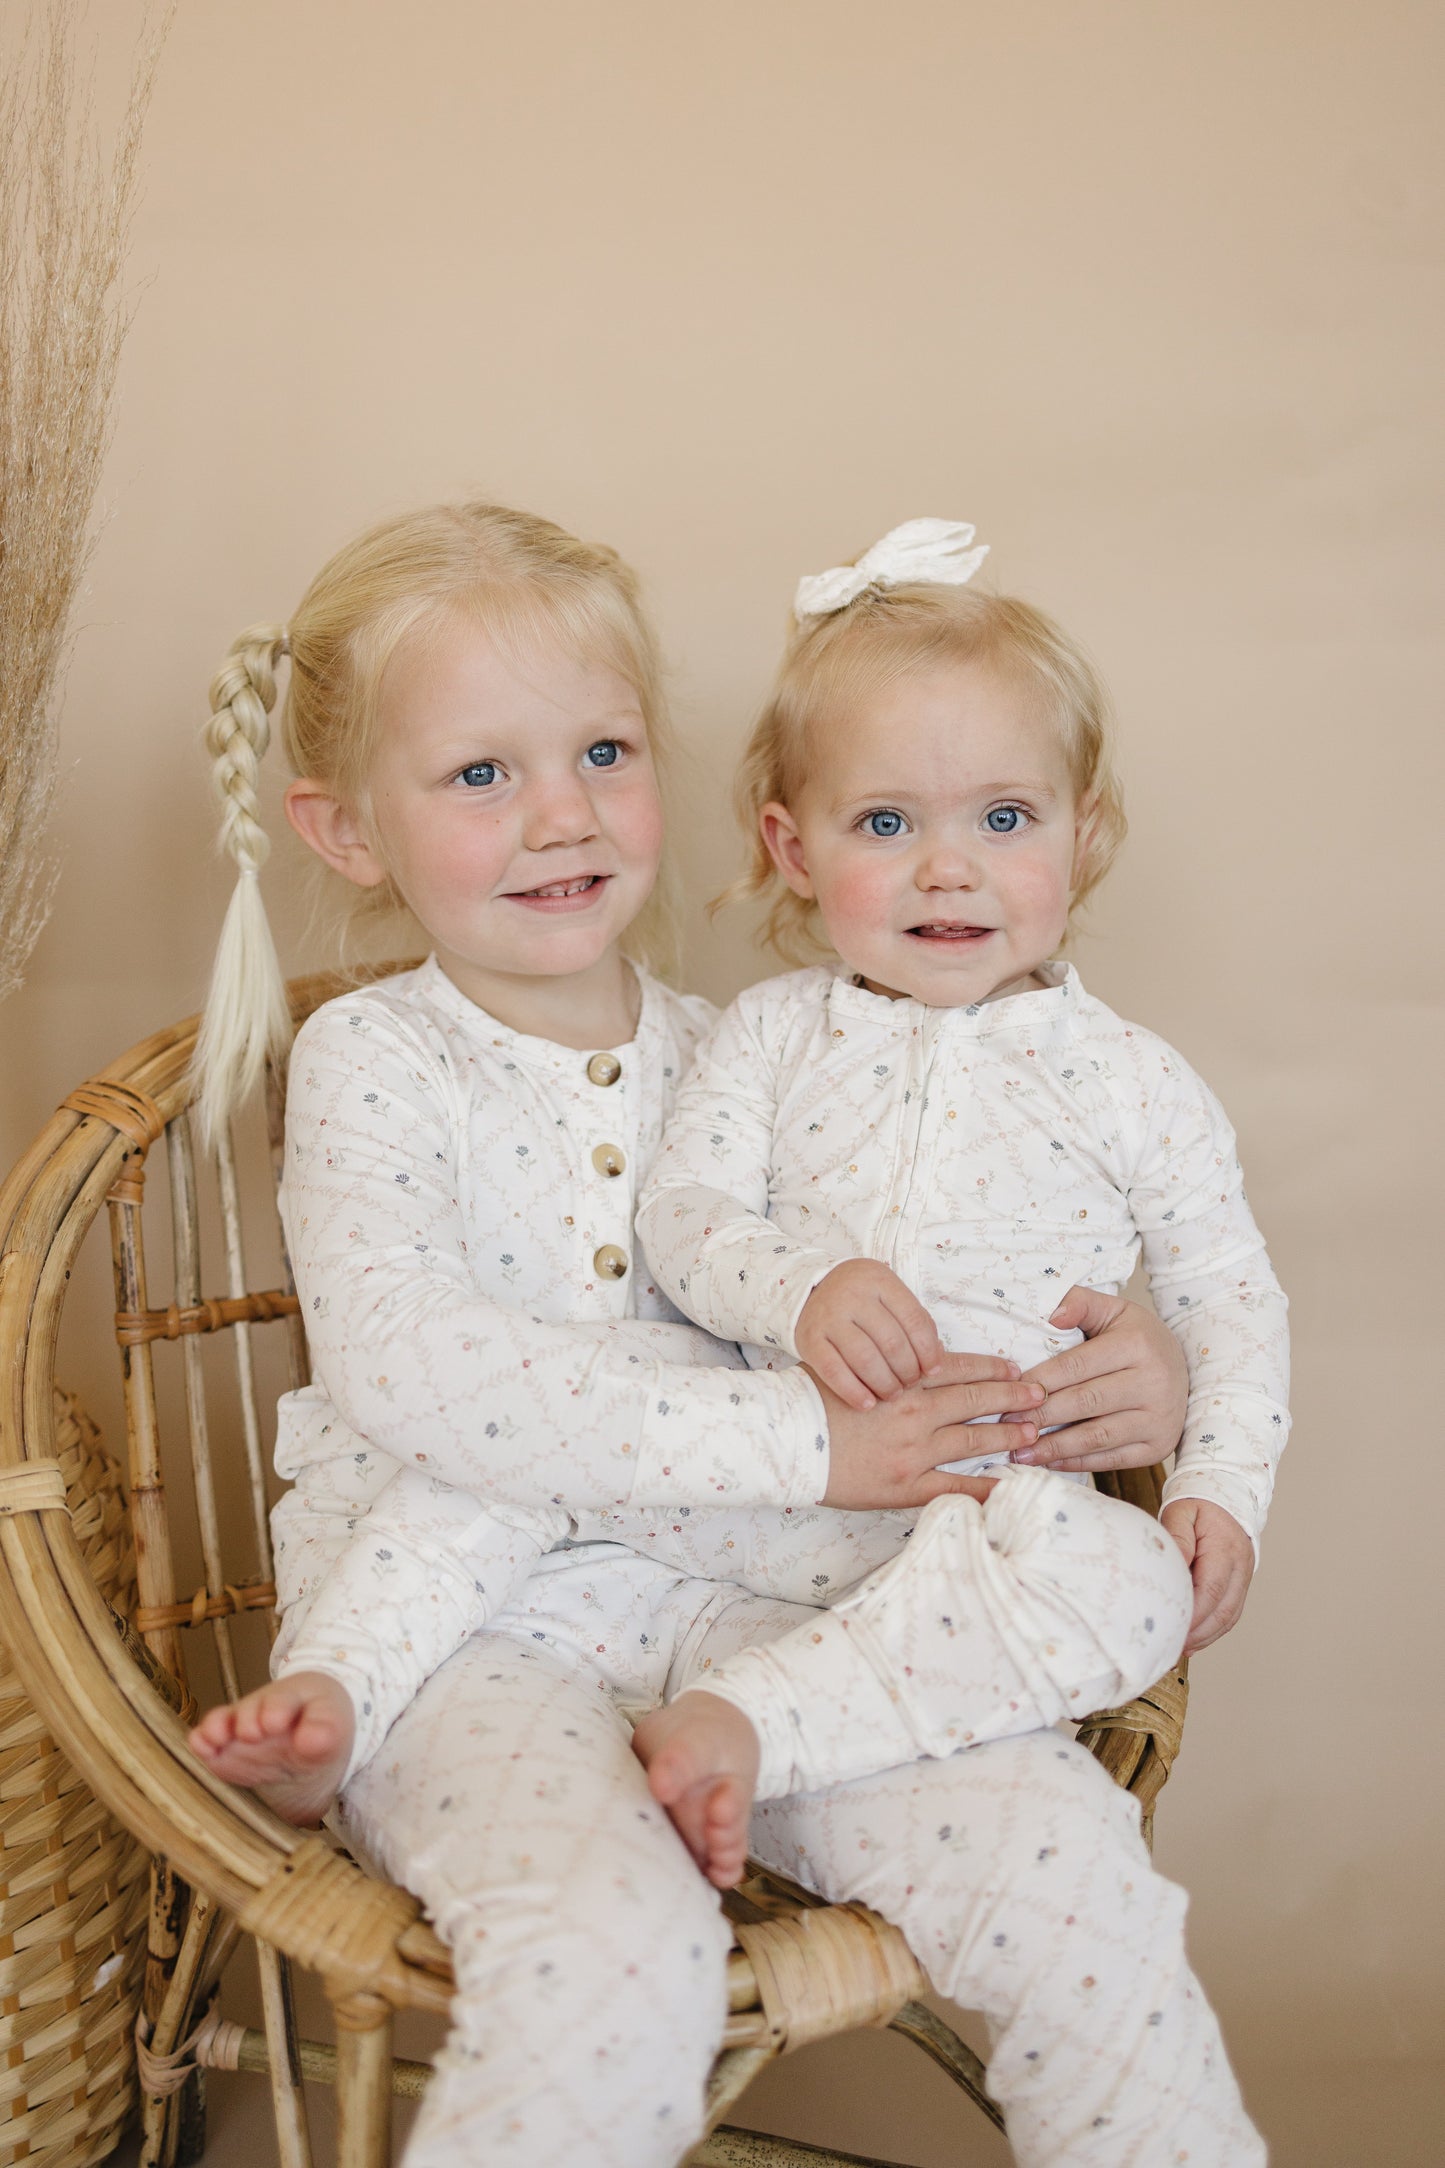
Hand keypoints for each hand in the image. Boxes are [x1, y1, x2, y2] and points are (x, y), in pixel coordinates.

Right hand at [189, 1671, 355, 1825]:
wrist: (307, 1739)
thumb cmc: (320, 1728)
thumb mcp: (332, 1729)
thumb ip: (324, 1734)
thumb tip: (313, 1740)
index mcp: (296, 1698)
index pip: (286, 1700)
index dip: (278, 1709)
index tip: (275, 1722)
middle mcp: (263, 1708)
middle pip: (251, 1710)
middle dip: (249, 1720)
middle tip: (252, 1733)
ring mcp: (241, 1726)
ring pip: (224, 1721)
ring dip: (219, 1728)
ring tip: (218, 1738)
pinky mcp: (223, 1747)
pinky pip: (207, 1739)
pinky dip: (202, 1742)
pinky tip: (202, 1749)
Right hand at [796, 1260, 945, 1410]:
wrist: (809, 1292)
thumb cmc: (861, 1301)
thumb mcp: (887, 1297)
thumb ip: (913, 1323)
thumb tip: (937, 1361)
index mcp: (879, 1281)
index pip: (914, 1319)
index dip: (928, 1351)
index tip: (934, 1371)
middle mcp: (852, 1295)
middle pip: (891, 1342)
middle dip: (907, 1371)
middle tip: (911, 1385)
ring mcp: (829, 1316)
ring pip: (865, 1358)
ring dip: (884, 1383)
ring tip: (892, 1394)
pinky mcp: (809, 1338)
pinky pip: (834, 1371)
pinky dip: (853, 1391)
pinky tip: (867, 1403)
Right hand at [816, 1353, 1044, 1509]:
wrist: (788, 1440)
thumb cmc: (810, 1401)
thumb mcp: (849, 1368)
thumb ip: (884, 1365)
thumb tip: (909, 1361)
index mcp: (902, 1380)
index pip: (958, 1367)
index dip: (991, 1367)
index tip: (1015, 1368)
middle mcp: (915, 1411)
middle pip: (974, 1399)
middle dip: (1011, 1396)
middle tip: (1040, 1395)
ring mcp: (914, 1450)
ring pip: (972, 1438)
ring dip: (1005, 1433)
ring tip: (1031, 1431)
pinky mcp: (907, 1485)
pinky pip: (955, 1487)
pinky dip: (984, 1487)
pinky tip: (1008, 1486)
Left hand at [1004, 1286, 1187, 1473]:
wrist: (1186, 1370)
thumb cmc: (1138, 1339)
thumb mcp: (1114, 1310)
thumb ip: (1080, 1303)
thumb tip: (1052, 1314)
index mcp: (1137, 1345)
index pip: (1076, 1366)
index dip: (1039, 1381)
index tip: (1008, 1392)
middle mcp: (1153, 1383)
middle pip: (1084, 1403)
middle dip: (1040, 1415)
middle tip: (1004, 1424)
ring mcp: (1158, 1420)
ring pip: (1095, 1437)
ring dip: (1053, 1447)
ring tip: (1019, 1450)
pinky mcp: (1157, 1448)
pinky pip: (1110, 1459)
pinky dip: (1075, 1462)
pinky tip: (1048, 1460)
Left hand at [1159, 1498, 1254, 1652]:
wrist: (1225, 1492)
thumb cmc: (1198, 1501)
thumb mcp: (1181, 1512)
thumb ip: (1177, 1539)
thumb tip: (1173, 1568)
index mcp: (1226, 1550)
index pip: (1211, 1591)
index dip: (1194, 1616)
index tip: (1172, 1629)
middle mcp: (1240, 1568)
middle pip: (1223, 1611)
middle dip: (1197, 1634)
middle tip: (1170, 1647)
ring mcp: (1244, 1577)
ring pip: (1229, 1616)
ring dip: (1205, 1636)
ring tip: (1177, 1649)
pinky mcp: (1239, 1583)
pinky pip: (1229, 1612)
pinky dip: (1212, 1629)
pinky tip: (1193, 1640)